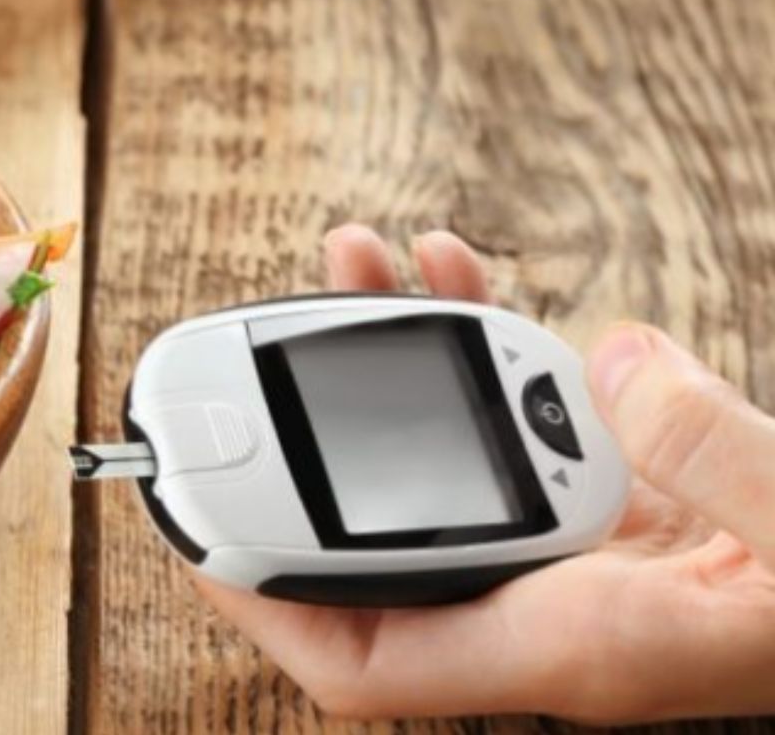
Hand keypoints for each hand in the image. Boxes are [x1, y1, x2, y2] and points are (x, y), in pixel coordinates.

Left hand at [199, 225, 774, 722]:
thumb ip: (719, 461)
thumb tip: (615, 363)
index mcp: (578, 647)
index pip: (372, 656)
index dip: (268, 604)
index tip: (195, 531)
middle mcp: (559, 603)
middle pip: (379, 535)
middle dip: (304, 442)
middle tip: (244, 355)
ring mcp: (588, 545)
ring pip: (439, 458)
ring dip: (384, 358)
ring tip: (348, 258)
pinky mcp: (630, 491)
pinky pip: (518, 417)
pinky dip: (478, 339)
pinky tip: (458, 267)